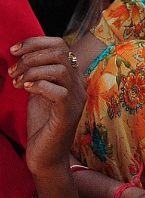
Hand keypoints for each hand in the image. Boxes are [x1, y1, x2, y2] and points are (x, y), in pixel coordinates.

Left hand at [9, 36, 85, 176]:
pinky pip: (58, 90)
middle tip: (13, 71)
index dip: (35, 42)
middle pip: (60, 53)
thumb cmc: (41, 124)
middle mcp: (79, 86)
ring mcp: (77, 99)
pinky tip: (26, 91)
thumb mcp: (37, 91)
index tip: (14, 51)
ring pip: (59, 69)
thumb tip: (19, 52)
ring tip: (17, 82)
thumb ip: (35, 72)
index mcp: (72, 77)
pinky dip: (38, 86)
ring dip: (31, 71)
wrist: (46, 155)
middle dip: (30, 57)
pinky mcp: (69, 113)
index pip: (60, 45)